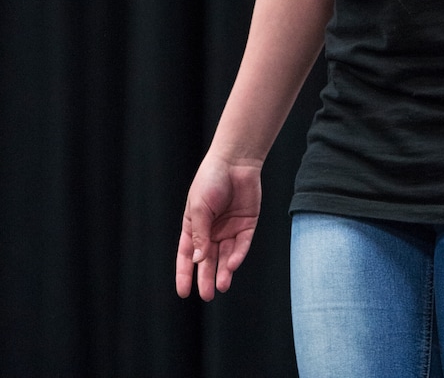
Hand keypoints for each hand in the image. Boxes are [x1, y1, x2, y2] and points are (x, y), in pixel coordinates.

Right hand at [175, 156, 261, 300]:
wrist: (236, 161)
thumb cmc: (211, 180)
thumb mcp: (200, 208)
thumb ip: (200, 234)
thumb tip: (197, 260)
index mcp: (194, 225)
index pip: (187, 255)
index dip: (185, 273)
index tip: (183, 292)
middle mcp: (212, 230)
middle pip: (207, 259)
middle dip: (206, 277)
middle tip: (206, 295)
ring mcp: (229, 228)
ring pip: (225, 256)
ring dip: (223, 271)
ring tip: (221, 286)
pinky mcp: (246, 225)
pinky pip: (242, 244)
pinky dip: (237, 255)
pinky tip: (232, 265)